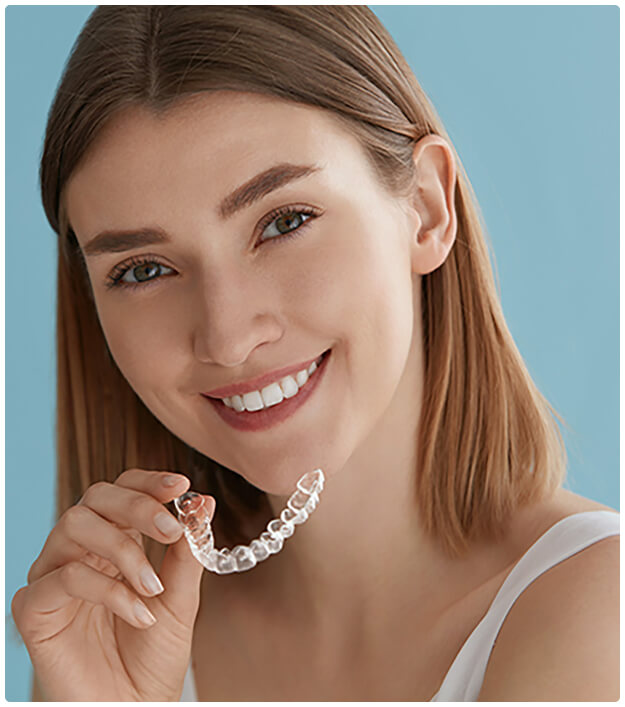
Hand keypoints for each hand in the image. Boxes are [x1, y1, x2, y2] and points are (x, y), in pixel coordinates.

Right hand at [11, 469, 214, 700]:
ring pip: (74, 526)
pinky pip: (63, 577)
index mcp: (114, 542)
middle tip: (170, 530)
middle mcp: (80, 552)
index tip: (182, 485)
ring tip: (153, 587)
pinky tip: (139, 613)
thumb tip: (202, 501)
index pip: (122, 492)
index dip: (148, 482)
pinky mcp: (35, 609)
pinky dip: (108, 589)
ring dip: (123, 550)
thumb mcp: (179, 597)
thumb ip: (187, 550)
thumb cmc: (154, 657)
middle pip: (94, 497)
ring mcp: (54, 577)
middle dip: (136, 506)